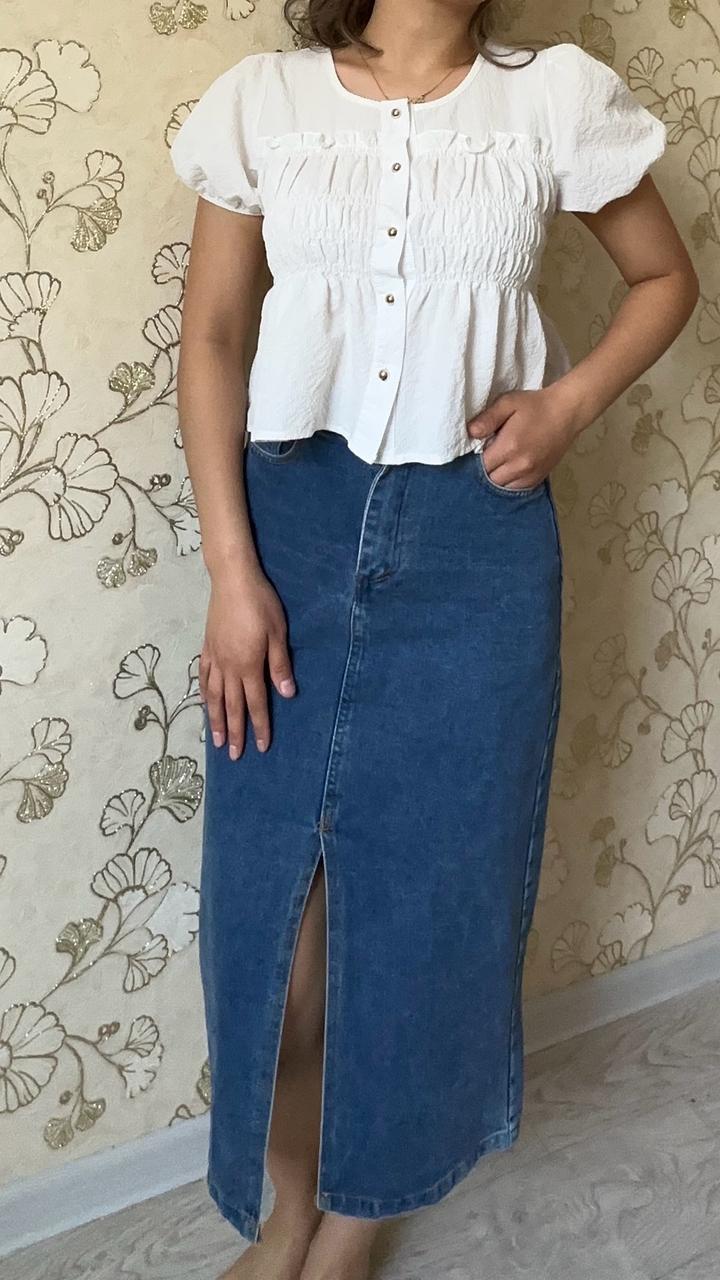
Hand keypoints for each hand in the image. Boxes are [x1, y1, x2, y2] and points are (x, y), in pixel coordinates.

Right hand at [199, 563, 295, 759]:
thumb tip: (286, 694)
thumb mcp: (278, 633)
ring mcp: (215, 658)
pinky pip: (204, 677)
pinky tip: (205, 703)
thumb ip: (280, 665)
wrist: (232, 580)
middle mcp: (229, 667)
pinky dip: (204, 694)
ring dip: (215, 719)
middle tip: (233, 756)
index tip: (261, 747)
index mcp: (249, 665)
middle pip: (232, 706)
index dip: (258, 726)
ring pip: (214, 696)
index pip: (255, 703)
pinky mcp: (206, 647)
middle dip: (234, 732)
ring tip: (215, 740)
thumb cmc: (261, 604)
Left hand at [467, 387, 579, 489]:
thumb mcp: (508, 403)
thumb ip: (487, 418)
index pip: (480, 465)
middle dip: (485, 470)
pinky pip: (517, 488)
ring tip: (498, 464)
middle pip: (490, 480)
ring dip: (497, 478)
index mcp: (508, 447)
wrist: (567, 413)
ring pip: (503, 487)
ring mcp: (530, 474)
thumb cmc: (535, 406)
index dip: (475, 459)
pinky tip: (508, 470)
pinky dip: (509, 483)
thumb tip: (470, 433)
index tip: (477, 450)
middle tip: (487, 456)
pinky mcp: (539, 478)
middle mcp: (519, 466)